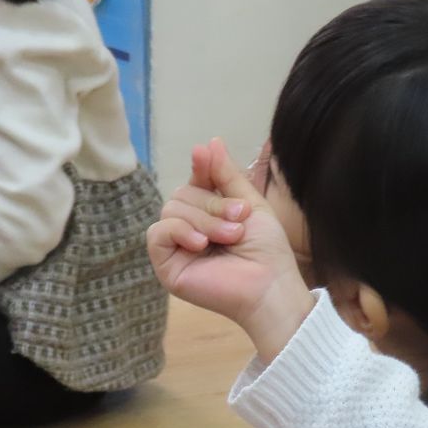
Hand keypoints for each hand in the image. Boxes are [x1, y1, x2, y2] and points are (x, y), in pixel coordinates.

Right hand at [147, 138, 313, 361]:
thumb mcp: (250, 204)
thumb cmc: (266, 250)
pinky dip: (179, 231)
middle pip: (182, 194)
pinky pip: (157, 233)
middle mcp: (189, 227)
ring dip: (204, 220)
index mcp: (209, 213)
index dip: (200, 168)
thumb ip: (227, 175)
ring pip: (171, 210)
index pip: (195, 180)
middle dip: (212, 204)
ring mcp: (176, 246)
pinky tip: (200, 244)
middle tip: (239, 223)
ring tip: (230, 237)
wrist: (270, 285)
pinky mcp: (166, 265)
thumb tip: (209, 142)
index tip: (203, 154)